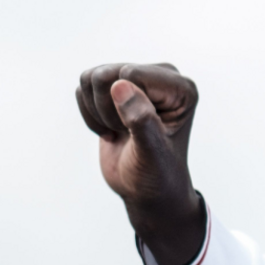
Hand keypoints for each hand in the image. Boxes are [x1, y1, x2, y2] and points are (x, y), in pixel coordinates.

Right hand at [76, 63, 205, 264]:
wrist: (146, 190)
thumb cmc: (157, 175)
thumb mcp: (152, 152)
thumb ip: (141, 120)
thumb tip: (120, 85)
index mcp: (181, 88)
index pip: (131, 73)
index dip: (122, 105)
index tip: (137, 132)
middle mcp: (162, 76)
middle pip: (107, 73)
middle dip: (107, 109)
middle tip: (126, 133)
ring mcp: (138, 80)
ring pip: (91, 77)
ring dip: (97, 111)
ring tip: (120, 130)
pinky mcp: (116, 88)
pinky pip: (83, 87)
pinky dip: (89, 114)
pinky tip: (111, 129)